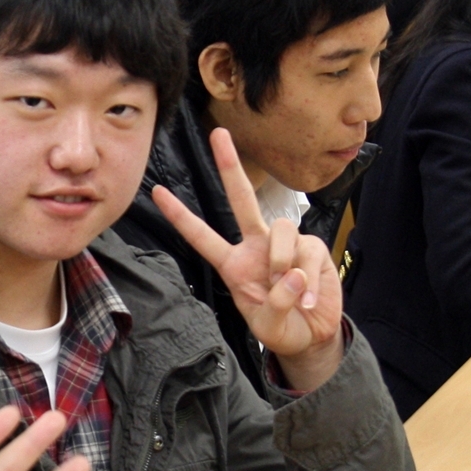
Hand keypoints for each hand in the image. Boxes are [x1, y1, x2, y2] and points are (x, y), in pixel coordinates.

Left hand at [151, 127, 343, 389]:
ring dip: (283, 260)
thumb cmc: (283, 329)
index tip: (157, 192)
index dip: (180, 216)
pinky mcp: (312, 248)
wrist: (313, 337)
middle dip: (230, 165)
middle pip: (242, 199)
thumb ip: (276, 304)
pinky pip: (308, 252)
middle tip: (218, 134)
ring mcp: (286, 244)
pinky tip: (309, 299)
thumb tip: (291, 274)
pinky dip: (310, 279)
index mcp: (234, 264)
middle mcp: (257, 246)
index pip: (202, 236)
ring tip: (291, 292)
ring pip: (282, 229)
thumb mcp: (268, 326)